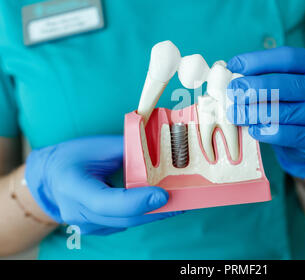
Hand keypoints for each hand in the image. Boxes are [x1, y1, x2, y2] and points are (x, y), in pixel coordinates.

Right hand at [25, 136, 180, 234]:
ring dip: (154, 214)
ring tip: (180, 202)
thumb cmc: (74, 157)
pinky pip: (125, 222)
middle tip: (183, 200)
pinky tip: (161, 205)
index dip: (137, 201)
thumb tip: (161, 149)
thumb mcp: (98, 146)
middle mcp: (78, 212)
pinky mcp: (98, 227)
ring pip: (127, 222)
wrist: (51, 177)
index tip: (163, 195)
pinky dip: (144, 214)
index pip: (107, 201)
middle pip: (123, 216)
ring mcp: (87, 224)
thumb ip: (128, 149)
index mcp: (73, 187)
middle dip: (155, 210)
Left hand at [226, 46, 304, 177]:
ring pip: (287, 112)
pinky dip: (268, 133)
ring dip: (256, 113)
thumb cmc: (292, 100)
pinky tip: (253, 129)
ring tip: (236, 113)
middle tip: (234, 91)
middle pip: (289, 86)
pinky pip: (290, 135)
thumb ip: (264, 75)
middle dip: (256, 88)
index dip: (259, 61)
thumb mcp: (285, 81)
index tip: (234, 66)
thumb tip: (232, 71)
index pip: (288, 58)